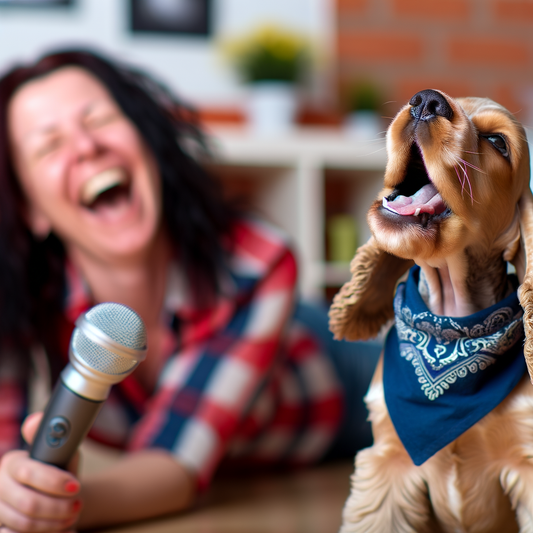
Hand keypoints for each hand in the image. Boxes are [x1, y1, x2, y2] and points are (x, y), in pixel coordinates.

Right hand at [0, 412, 81, 531]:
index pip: (28, 472)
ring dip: (55, 523)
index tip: (76, 486)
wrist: (58, 496)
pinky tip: (63, 528)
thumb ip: (53, 437)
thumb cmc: (59, 470)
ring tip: (72, 516)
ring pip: (25, 525)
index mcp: (11, 463)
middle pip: (28, 503)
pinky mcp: (2, 530)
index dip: (54, 481)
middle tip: (77, 506)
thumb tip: (35, 420)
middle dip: (58, 507)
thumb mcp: (62, 451)